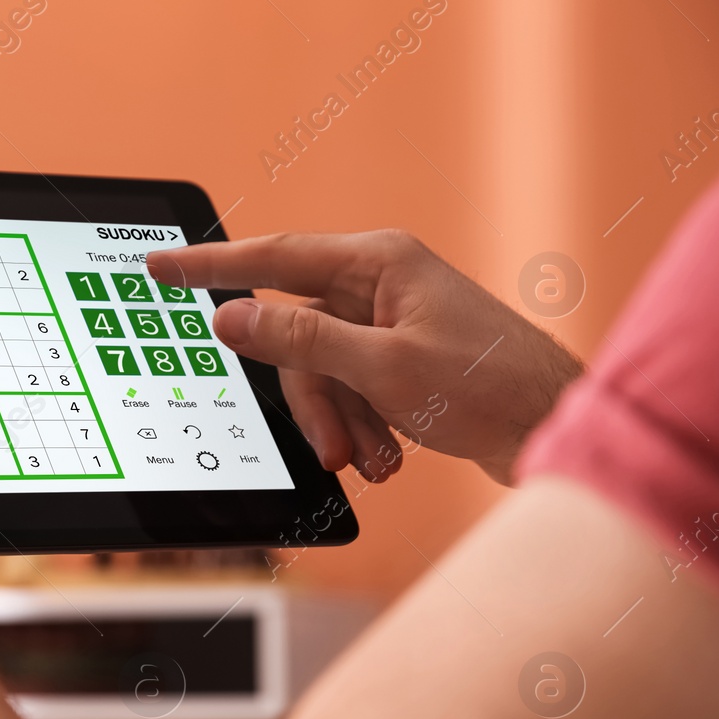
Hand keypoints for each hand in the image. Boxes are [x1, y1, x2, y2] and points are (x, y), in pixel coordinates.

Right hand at [146, 231, 582, 483]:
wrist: (560, 430)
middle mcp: (379, 284)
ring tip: (375, 460)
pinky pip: (350, 390)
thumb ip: (299, 340)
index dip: (209, 266)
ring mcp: (390, 322)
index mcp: (377, 261)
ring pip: (322, 372)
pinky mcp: (400, 360)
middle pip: (297, 337)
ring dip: (342, 424)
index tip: (158, 268)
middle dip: (313, 402)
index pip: (271, 258)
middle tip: (333, 449)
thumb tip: (231, 315)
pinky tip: (392, 455)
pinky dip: (363, 427)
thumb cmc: (489, 387)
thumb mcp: (382, 368)